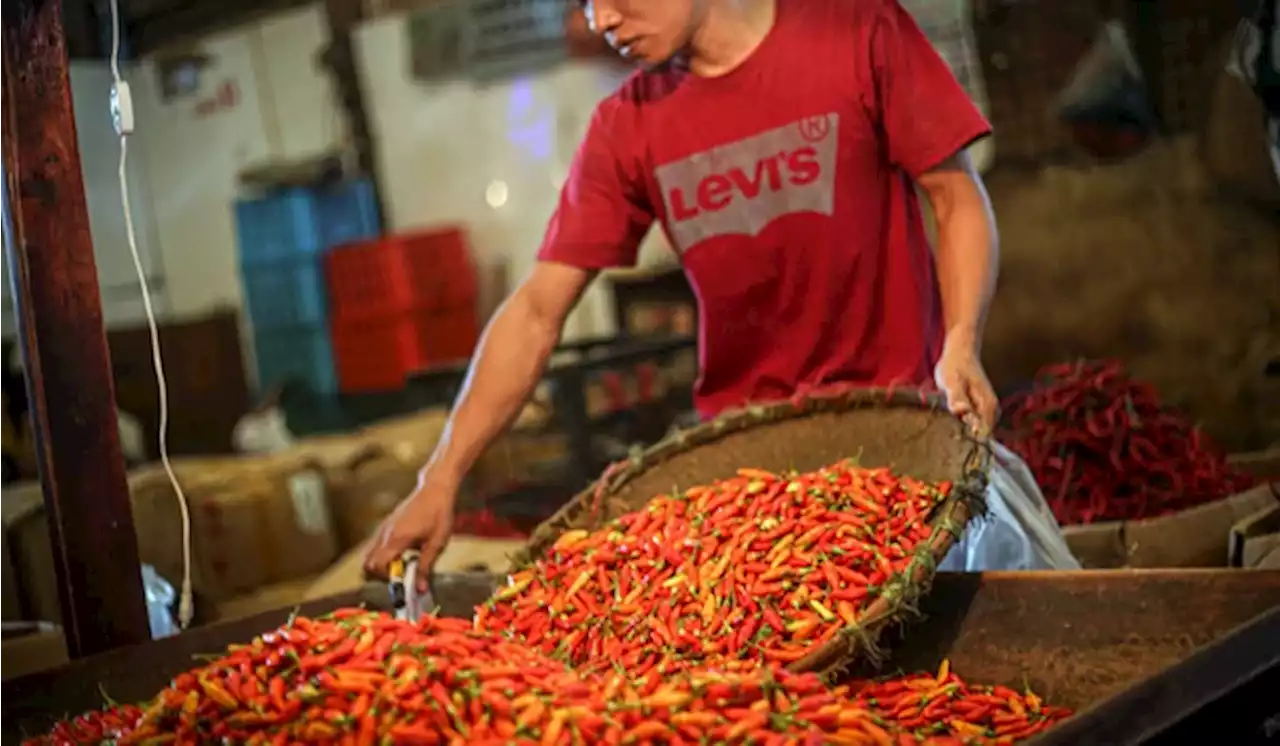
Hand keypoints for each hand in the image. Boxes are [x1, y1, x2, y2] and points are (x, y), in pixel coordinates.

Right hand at [363, 474, 456, 589]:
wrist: (436, 488)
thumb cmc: (439, 514)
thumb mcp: (437, 543)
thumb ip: (425, 567)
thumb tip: (420, 589)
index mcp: (396, 539)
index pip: (377, 566)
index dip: (387, 579)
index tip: (403, 581)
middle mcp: (385, 534)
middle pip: (368, 563)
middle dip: (382, 574)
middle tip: (403, 575)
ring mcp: (384, 527)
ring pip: (371, 554)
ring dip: (384, 564)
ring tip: (406, 562)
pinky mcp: (387, 524)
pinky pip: (377, 545)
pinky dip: (385, 554)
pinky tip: (406, 551)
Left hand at [934, 337, 998, 434]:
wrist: (960, 352)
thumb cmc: (955, 366)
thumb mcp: (952, 381)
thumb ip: (957, 397)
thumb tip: (962, 412)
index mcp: (988, 406)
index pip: (984, 433)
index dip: (969, 440)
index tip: (953, 440)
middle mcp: (992, 410)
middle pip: (980, 434)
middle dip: (965, 438)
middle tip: (946, 436)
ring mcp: (987, 410)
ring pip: (976, 429)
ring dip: (962, 432)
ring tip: (945, 431)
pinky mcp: (979, 408)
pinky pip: (973, 423)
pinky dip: (962, 425)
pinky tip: (949, 424)